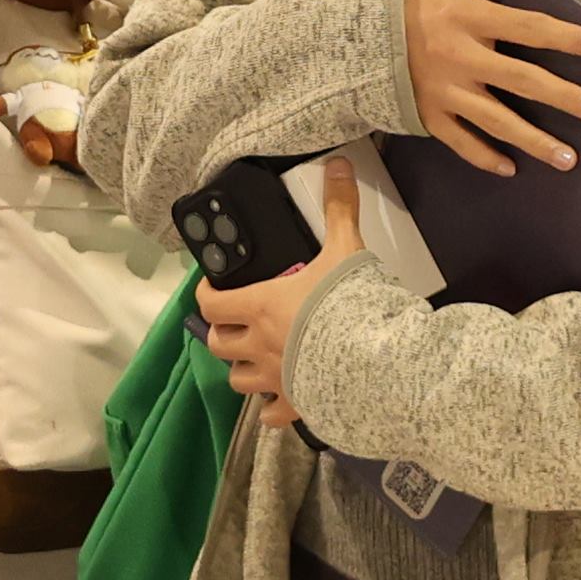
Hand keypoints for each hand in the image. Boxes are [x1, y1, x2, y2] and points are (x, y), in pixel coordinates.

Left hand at [197, 170, 355, 428]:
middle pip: (218, 344)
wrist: (374, 360)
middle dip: (221, 332)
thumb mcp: (345, 248)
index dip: (206, 292)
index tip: (213, 285)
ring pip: (237, 381)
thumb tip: (338, 165)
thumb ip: (339, 208)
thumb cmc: (350, 304)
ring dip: (240, 369)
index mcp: (260, 306)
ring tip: (254, 359)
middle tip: (234, 321)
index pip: (210, 303)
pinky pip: (270, 415)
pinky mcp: (296, 406)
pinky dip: (270, 408)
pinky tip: (278, 401)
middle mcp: (258, 345)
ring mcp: (275, 379)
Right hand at [402, 0, 580, 176]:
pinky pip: (462, 142)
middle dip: (566, 99)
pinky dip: (485, 157)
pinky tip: (510, 169)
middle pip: (524, 81)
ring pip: (499, 122)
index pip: (528, 28)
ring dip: (537, 142)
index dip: (566, 38)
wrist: (337, 37)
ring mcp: (446, 93)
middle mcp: (462, 59)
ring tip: (569, 160)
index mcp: (467, 17)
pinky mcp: (427, 117)